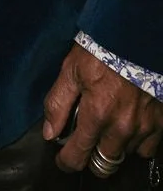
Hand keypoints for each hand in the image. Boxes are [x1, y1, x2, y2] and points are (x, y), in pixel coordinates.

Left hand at [43, 43, 162, 173]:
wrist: (137, 35)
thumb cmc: (103, 49)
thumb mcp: (71, 69)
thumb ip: (58, 103)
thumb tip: (49, 132)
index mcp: (96, 115)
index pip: (78, 156)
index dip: (67, 162)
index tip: (63, 160)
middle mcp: (121, 127)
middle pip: (103, 165)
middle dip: (90, 158)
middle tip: (85, 143)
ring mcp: (143, 128)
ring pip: (124, 155)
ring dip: (113, 147)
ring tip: (106, 126)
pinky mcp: (159, 123)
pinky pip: (147, 149)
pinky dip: (136, 143)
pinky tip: (127, 126)